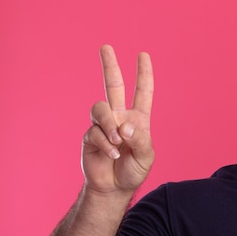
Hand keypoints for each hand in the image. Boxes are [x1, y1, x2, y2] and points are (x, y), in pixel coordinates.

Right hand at [82, 45, 154, 194]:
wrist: (114, 188)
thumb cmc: (133, 171)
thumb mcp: (145, 157)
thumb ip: (140, 140)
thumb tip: (125, 127)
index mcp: (137, 119)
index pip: (142, 93)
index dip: (144, 74)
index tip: (143, 55)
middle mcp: (119, 117)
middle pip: (113, 86)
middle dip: (109, 66)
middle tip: (106, 47)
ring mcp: (103, 125)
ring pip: (101, 108)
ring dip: (109, 124)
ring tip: (117, 141)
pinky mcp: (90, 136)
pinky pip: (95, 132)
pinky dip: (105, 143)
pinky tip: (111, 154)